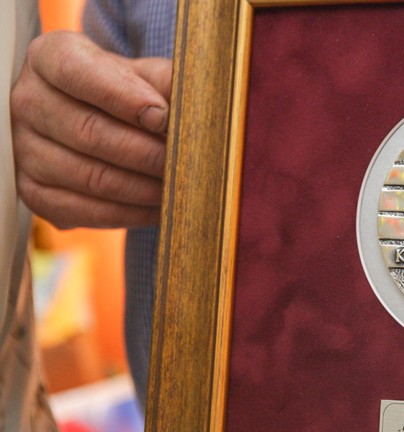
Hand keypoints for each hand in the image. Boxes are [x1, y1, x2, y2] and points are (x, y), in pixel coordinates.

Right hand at [11, 30, 172, 228]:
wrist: (100, 120)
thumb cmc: (127, 93)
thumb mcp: (146, 75)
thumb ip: (167, 81)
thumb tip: (191, 104)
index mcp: (50, 58)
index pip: (79, 74)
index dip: (124, 98)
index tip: (162, 117)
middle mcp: (28, 102)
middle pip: (89, 132)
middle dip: (145, 153)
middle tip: (184, 163)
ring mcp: (25, 150)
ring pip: (90, 177)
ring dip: (143, 188)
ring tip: (177, 187)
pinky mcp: (35, 192)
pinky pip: (86, 211)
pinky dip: (130, 213)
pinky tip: (159, 207)